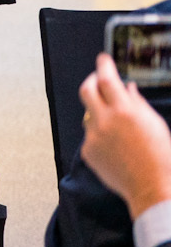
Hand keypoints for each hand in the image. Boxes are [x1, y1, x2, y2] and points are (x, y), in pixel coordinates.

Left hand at [81, 54, 170, 218]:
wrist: (152, 186)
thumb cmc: (160, 156)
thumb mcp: (155, 123)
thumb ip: (137, 103)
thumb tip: (127, 88)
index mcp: (124, 112)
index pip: (106, 79)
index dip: (103, 66)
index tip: (103, 59)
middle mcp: (104, 122)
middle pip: (86, 90)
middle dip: (91, 81)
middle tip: (98, 80)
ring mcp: (93, 137)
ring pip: (89, 115)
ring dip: (99, 113)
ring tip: (118, 126)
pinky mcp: (87, 151)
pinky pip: (90, 135)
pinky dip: (100, 134)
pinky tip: (116, 146)